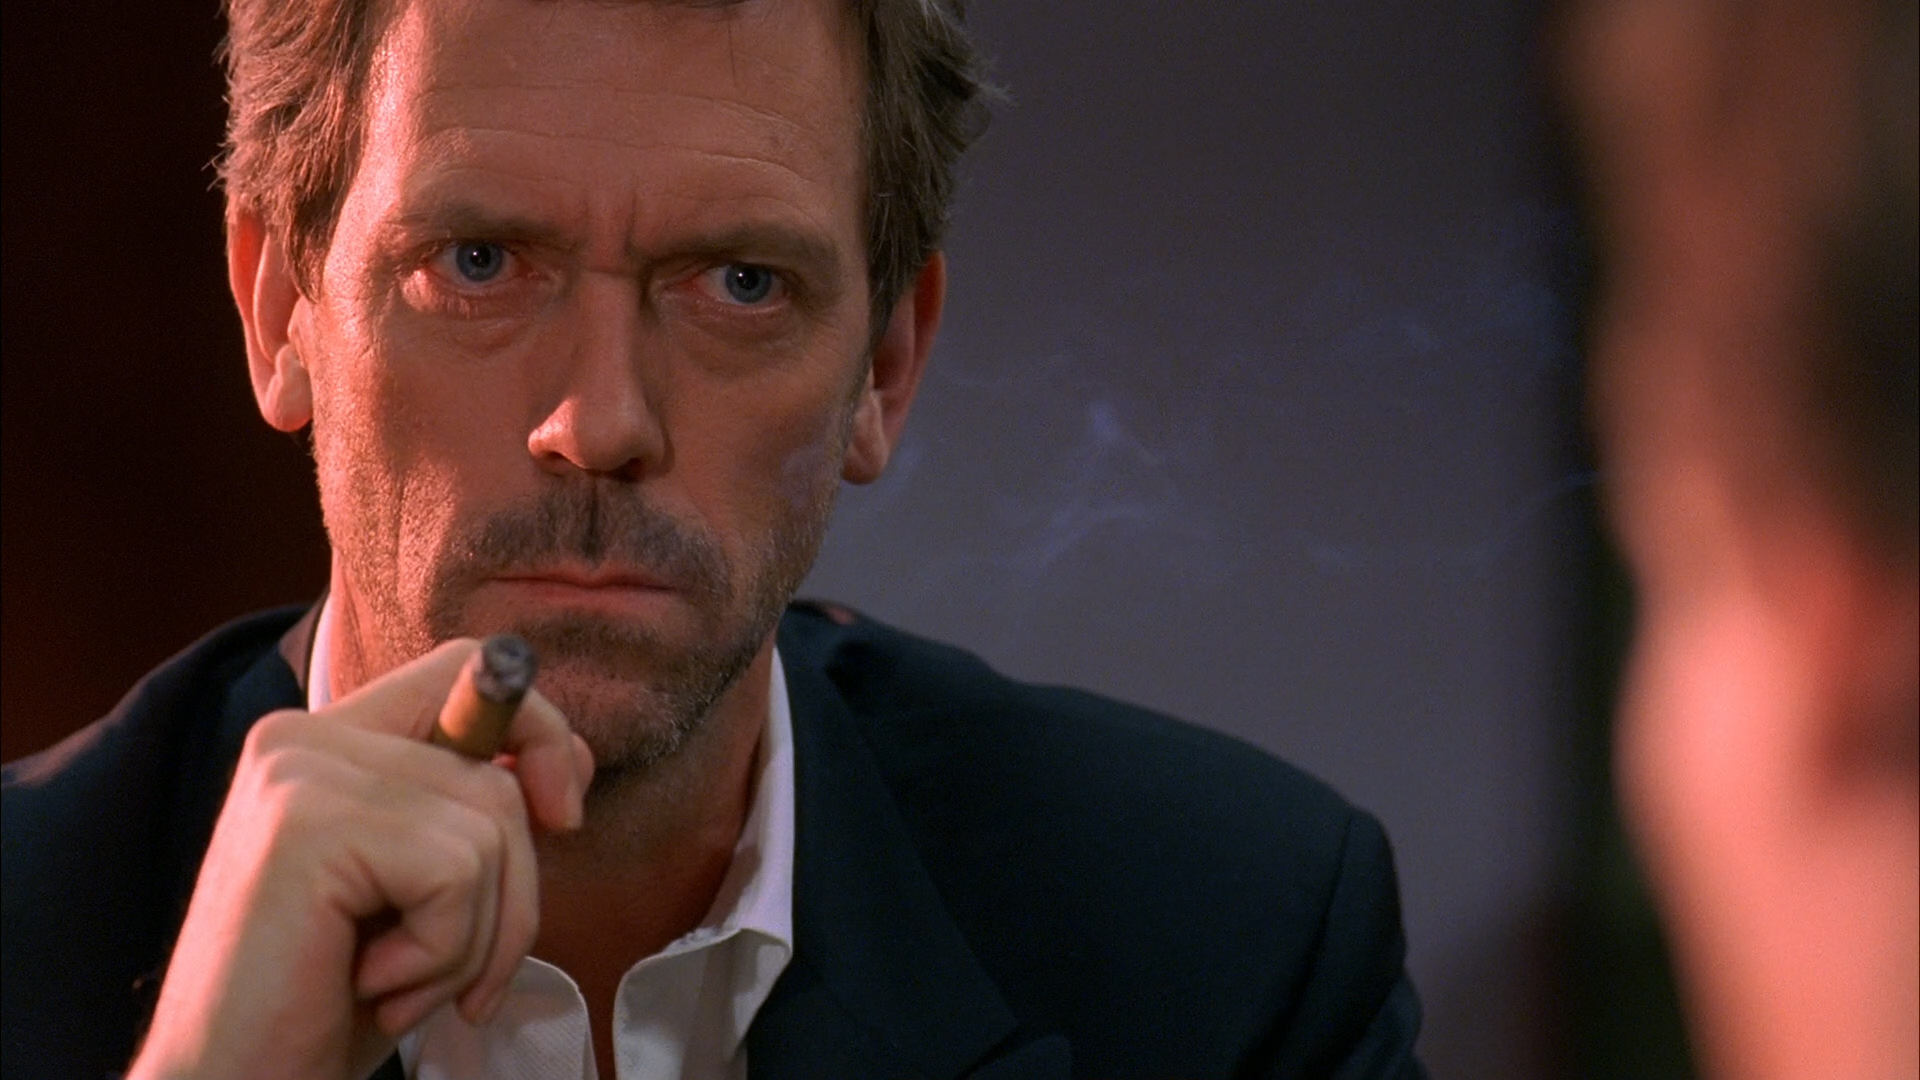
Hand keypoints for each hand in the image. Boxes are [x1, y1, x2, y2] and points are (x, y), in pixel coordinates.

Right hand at [128, 639, 593, 1079]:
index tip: (563, 814)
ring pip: (487, 831)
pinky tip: (371, 984)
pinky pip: (454, 873)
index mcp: (330, 740)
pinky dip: (440, 952)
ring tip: (394, 983)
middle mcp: (302, 737)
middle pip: (496, 777)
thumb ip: (478, 814)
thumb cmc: (331, 998)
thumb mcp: (424, 890)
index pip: (469, 669)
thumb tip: (571, 765)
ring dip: (470, 939)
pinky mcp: (304, 823)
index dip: (540, 730)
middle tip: (450, 976)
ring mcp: (298, 773)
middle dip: (510, 895)